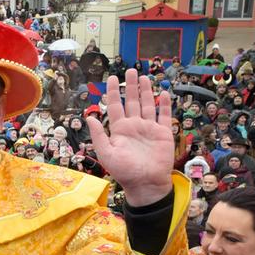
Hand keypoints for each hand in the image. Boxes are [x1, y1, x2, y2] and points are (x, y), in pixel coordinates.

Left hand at [85, 71, 175, 205]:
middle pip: (131, 101)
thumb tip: (90, 117)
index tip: (112, 78)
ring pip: (147, 105)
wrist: (146, 184)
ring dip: (146, 91)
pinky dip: (164, 104)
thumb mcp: (107, 154)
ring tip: (145, 77)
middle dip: (130, 86)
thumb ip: (98, 136)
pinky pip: (164, 116)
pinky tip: (163, 93)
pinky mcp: (163, 133)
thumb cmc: (125, 172)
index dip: (113, 92)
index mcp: (120, 130)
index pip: (115, 106)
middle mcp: (134, 126)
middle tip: (131, 70)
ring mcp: (149, 129)